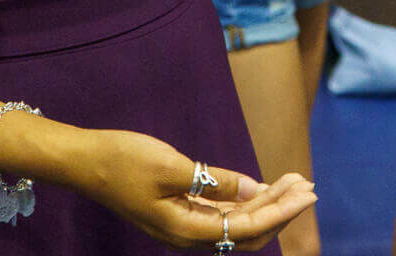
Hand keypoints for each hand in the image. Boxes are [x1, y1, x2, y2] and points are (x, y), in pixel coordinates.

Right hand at [72, 128, 315, 248]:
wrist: (86, 161)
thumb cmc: (124, 160)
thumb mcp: (173, 166)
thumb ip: (216, 181)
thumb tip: (254, 189)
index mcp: (185, 230)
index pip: (246, 228)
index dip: (281, 212)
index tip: (308, 193)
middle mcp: (188, 235)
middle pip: (247, 231)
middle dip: (281, 209)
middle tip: (309, 185)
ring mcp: (184, 224)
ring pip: (236, 222)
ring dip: (266, 203)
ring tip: (294, 181)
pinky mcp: (180, 210)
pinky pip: (222, 213)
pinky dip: (246, 200)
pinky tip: (263, 185)